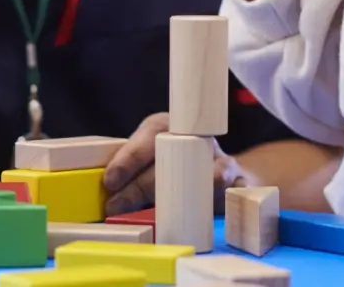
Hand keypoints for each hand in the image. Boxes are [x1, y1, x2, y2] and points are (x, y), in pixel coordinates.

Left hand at [100, 112, 251, 216]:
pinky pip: (229, 191)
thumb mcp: (153, 160)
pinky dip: (215, 203)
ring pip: (204, 174)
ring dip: (179, 197)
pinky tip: (198, 216)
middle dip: (140, 187)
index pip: (150, 133)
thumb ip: (132, 171)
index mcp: (172, 126)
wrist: (222, 173)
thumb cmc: (175, 166)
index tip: (109, 181)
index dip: (128, 157)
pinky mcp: (238, 181)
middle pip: (170, 159)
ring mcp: (221, 159)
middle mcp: (198, 138)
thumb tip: (105, 193)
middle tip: (115, 207)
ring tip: (154, 216)